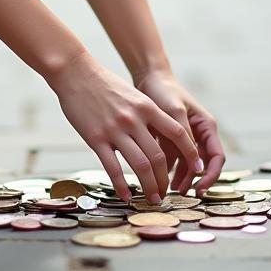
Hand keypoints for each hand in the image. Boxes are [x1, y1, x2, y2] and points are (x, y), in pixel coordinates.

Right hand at [47, 53, 202, 203]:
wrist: (75, 71)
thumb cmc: (103, 82)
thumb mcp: (132, 94)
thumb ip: (146, 115)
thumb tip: (158, 139)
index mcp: (146, 107)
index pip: (177, 134)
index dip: (190, 154)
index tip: (195, 169)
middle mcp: (134, 119)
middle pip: (159, 157)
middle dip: (165, 180)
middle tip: (165, 193)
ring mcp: (114, 129)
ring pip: (140, 165)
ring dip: (149, 186)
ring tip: (152, 198)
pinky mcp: (95, 138)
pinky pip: (113, 168)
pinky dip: (122, 185)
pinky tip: (126, 195)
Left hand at [134, 68, 225, 194]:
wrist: (147, 76)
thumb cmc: (164, 91)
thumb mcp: (175, 112)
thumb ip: (185, 138)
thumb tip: (198, 168)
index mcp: (207, 126)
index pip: (216, 157)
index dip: (211, 176)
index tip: (200, 190)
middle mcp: (200, 133)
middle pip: (202, 164)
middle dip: (193, 180)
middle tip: (180, 194)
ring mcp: (186, 136)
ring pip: (188, 163)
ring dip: (181, 177)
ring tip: (168, 189)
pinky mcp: (172, 137)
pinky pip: (175, 157)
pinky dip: (169, 168)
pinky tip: (159, 176)